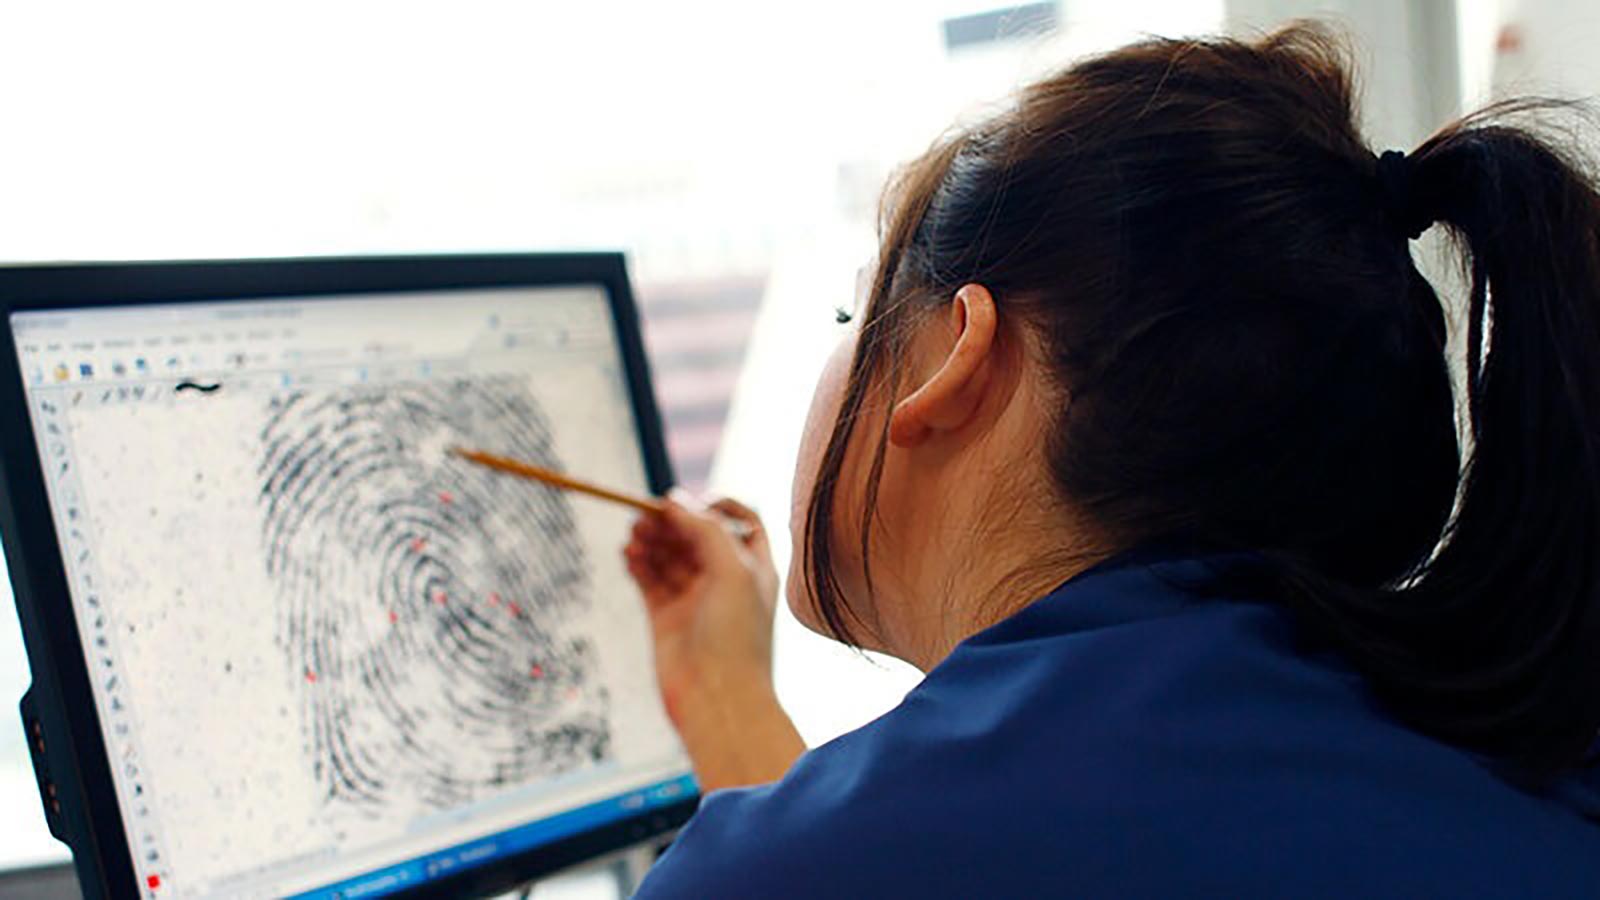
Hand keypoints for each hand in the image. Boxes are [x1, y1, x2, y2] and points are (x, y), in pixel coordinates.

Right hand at [623, 492, 802, 788]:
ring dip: (652, 539)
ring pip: (669, 555)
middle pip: (695, 534)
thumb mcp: (734, 571)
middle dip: (672, 521)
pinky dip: (638, 562)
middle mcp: (724, 580)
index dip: (716, 505)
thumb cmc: (738, 639)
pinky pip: (649, 579)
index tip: (692, 504)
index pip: (739, 520)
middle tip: (648, 515)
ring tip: (635, 534)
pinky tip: (628, 554)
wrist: (717, 701)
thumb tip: (675, 500)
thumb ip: (706, 529)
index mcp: (753, 567)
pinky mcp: (665, 618)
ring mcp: (693, 598)